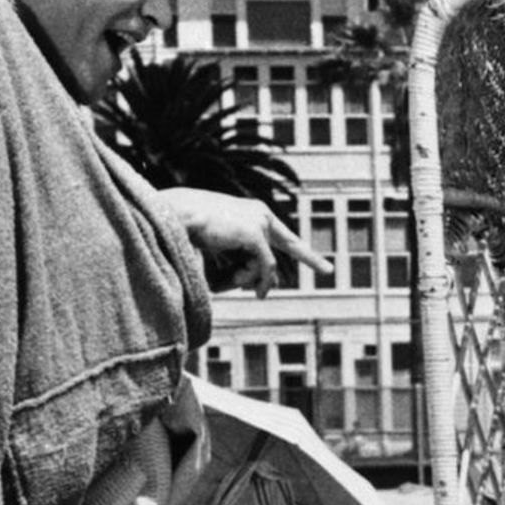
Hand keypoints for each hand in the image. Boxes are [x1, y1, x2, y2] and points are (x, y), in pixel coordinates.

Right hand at [156, 187, 330, 295]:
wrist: (175, 215)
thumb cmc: (190, 231)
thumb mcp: (218, 249)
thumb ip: (242, 263)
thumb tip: (268, 285)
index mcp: (251, 213)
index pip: (280, 234)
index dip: (297, 249)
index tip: (314, 259)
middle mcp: (260, 214)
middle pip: (291, 242)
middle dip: (310, 257)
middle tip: (328, 269)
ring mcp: (259, 222)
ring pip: (268, 265)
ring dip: (252, 279)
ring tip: (235, 282)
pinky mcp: (254, 234)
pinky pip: (264, 267)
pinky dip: (258, 281)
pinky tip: (256, 292)